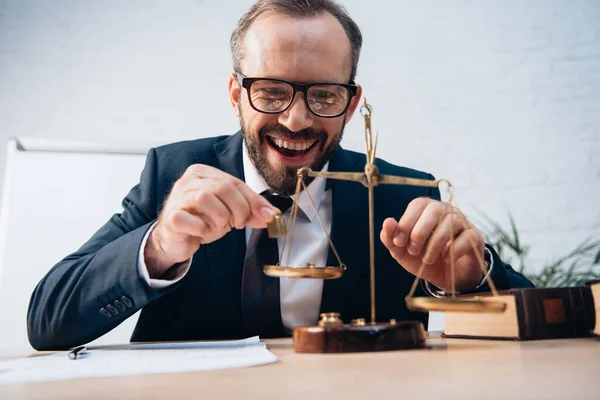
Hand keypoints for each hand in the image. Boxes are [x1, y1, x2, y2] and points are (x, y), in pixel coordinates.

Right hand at [145, 164, 278, 277]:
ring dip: (220, 218)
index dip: (254, 200)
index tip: (268, 216)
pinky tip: (201, 232)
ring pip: (206, 199)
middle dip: (239, 210)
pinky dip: (203, 229)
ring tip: (218, 227)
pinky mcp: (171, 216)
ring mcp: (177, 197)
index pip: (235, 182)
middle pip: (223, 188)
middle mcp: (189, 180)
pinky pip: (192, 221)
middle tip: (238, 224)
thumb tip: (272, 214)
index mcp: (204, 173)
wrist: (175, 240)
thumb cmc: (202, 221)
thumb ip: (250, 211)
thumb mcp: (229, 213)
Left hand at [379, 197, 484, 292]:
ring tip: (427, 259)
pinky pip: (467, 237)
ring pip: (451, 222)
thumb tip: (387, 222)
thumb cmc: (422, 257)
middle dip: (420, 232)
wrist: (446, 276)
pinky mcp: (474, 236)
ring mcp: (462, 221)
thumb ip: (390, 238)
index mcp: (426, 209)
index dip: (406, 223)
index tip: (399, 242)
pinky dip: (453, 250)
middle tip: (413, 250)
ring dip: (435, 244)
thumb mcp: (401, 251)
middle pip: (434, 209)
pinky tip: (445, 259)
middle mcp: (445, 210)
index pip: (417, 205)